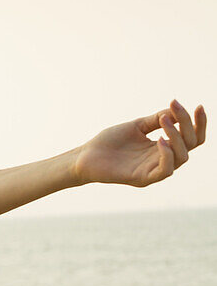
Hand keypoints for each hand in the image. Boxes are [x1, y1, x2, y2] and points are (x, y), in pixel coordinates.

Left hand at [73, 99, 205, 186]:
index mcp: (163, 147)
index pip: (191, 138)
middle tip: (175, 108)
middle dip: (188, 125)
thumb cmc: (109, 142)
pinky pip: (165, 170)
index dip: (198, 124)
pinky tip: (160, 140)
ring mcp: (154, 170)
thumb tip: (176, 109)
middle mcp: (162, 160)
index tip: (199, 106)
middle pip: (191, 145)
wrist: (85, 156)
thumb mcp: (136, 126)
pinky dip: (167, 154)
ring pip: (182, 157)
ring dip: (177, 136)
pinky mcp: (143, 179)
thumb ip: (156, 120)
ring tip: (164, 121)